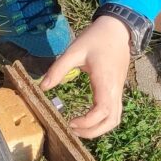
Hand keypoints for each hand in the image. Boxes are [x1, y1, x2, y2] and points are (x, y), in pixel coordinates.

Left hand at [40, 15, 131, 138]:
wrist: (117, 29)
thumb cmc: (95, 39)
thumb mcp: (74, 51)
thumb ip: (58, 69)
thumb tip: (42, 87)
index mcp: (105, 82)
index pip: (102, 112)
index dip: (87, 122)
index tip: (70, 122)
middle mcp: (115, 90)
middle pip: (112, 121)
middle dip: (93, 132)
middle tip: (73, 130)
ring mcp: (118, 90)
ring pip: (115, 119)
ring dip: (99, 128)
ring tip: (80, 128)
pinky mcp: (117, 89)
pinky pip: (114, 111)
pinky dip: (103, 120)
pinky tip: (88, 118)